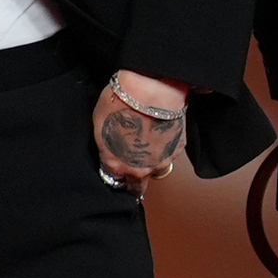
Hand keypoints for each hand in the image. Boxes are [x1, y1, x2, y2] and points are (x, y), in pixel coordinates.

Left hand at [95, 71, 188, 196]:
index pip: (114, 181)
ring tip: (148, 144)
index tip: (117, 169)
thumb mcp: (99, 126)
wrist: (151, 90)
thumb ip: (105, 146)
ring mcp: (161, 162)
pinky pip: (170, 156)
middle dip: (134, 180)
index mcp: (116, 166)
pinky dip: (165, 148)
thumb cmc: (122, 102)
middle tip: (133, 165)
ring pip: (156, 171)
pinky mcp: (177, 150)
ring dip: (152, 163)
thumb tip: (110, 150)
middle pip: (137, 187)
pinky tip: (160, 133)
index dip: (115, 175)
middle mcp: (140, 169)